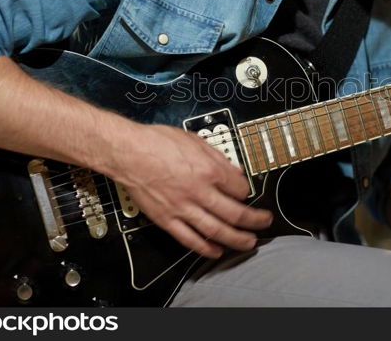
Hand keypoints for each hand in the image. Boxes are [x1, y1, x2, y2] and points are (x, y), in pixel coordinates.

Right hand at [106, 123, 272, 257]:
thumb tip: (234, 171)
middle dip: (254, 220)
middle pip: (235, 213)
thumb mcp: (194, 140)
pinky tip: (216, 251)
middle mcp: (199, 192)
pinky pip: (189, 239)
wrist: (127, 152)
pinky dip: (205, 248)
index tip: (247, 193)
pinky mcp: (167, 219)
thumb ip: (217, 157)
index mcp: (208, 170)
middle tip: (264, 223)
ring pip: (216, 230)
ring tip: (249, 243)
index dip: (248, 192)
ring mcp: (183, 208)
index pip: (239, 188)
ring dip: (236, 239)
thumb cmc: (156, 142)